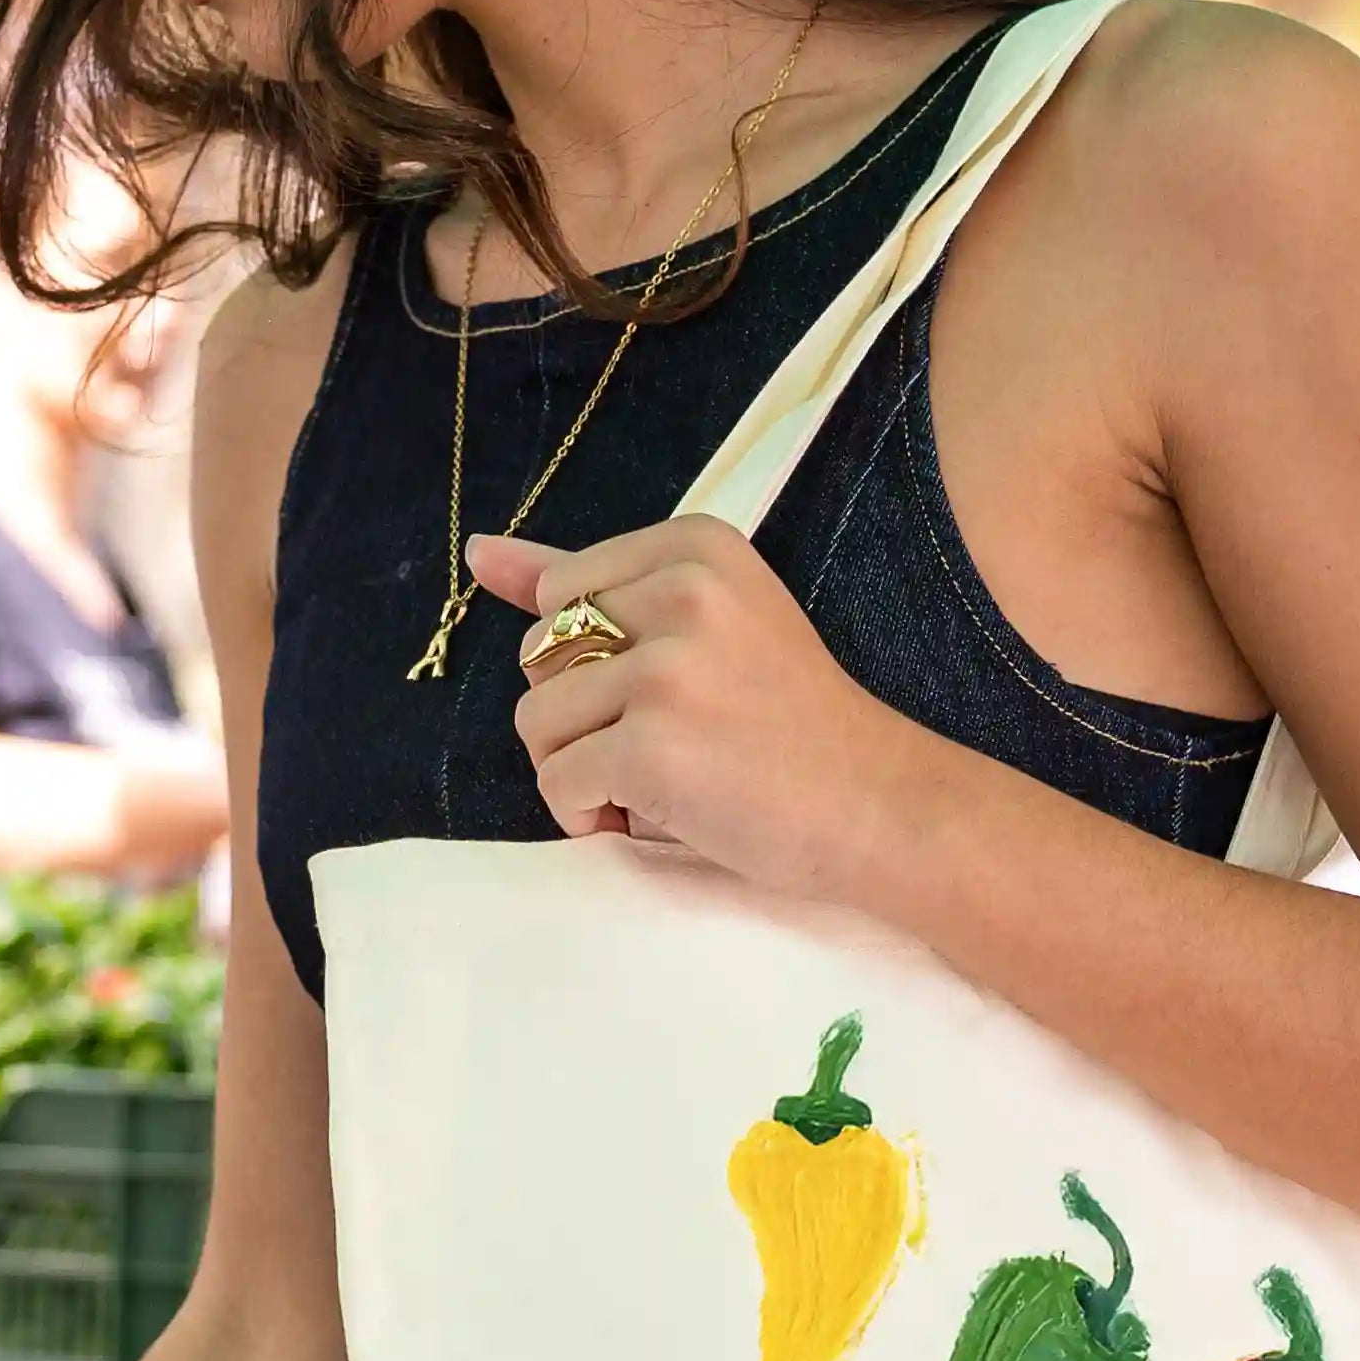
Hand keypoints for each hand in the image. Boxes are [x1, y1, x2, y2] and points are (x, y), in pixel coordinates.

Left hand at [466, 524, 918, 897]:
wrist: (880, 805)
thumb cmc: (790, 723)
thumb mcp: (706, 623)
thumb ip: (592, 586)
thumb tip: (479, 553)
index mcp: (694, 546)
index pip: (558, 592)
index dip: (592, 660)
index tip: (671, 686)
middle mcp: (681, 591)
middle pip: (538, 655)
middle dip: (579, 715)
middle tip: (668, 740)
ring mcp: (667, 670)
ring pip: (535, 721)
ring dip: (578, 768)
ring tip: (658, 780)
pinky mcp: (652, 747)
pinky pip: (556, 782)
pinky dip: (588, 814)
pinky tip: (655, 814)